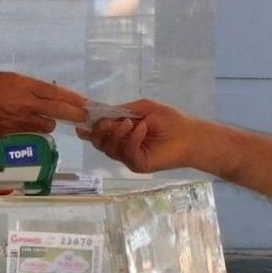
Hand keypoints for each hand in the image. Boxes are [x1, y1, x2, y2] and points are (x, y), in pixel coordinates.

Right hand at [0, 72, 86, 136]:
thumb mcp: (8, 78)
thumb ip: (27, 86)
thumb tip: (43, 93)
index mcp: (25, 86)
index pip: (56, 93)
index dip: (73, 99)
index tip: (85, 102)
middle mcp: (27, 104)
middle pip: (58, 110)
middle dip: (75, 114)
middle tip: (85, 116)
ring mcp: (21, 121)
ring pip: (47, 125)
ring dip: (49, 122)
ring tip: (45, 118)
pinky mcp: (13, 134)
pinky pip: (31, 133)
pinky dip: (33, 129)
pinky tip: (28, 125)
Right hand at [76, 99, 197, 172]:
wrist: (190, 135)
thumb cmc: (170, 120)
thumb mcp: (143, 108)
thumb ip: (122, 111)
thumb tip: (102, 114)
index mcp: (123, 132)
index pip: (101, 133)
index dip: (89, 130)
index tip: (80, 125)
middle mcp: (123, 145)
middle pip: (100, 143)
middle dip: (100, 131)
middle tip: (109, 121)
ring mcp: (129, 156)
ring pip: (110, 149)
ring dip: (117, 133)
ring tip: (132, 122)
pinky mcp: (138, 164)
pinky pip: (127, 153)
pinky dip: (132, 139)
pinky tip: (142, 128)